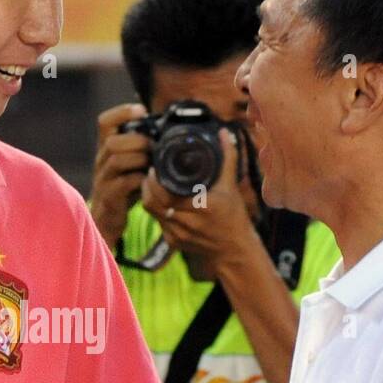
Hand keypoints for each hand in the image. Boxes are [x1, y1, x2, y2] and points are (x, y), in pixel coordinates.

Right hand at [90, 103, 151, 250]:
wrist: (108, 220)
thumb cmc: (124, 188)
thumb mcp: (130, 163)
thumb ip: (142, 146)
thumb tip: (168, 127)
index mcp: (106, 149)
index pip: (105, 122)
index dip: (122, 112)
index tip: (141, 110)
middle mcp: (101, 161)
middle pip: (112, 141)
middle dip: (137, 140)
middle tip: (154, 146)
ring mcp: (103, 180)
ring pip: (116, 160)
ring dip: (139, 158)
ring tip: (152, 163)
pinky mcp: (109, 198)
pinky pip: (122, 184)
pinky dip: (138, 180)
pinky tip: (148, 181)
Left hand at [140, 129, 257, 268]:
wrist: (234, 249)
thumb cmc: (234, 216)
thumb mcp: (231, 187)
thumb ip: (228, 158)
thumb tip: (224, 134)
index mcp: (202, 206)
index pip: (166, 192)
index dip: (155, 180)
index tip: (154, 167)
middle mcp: (188, 222)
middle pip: (153, 202)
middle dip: (148, 186)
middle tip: (150, 172)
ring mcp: (179, 234)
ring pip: (152, 212)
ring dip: (148, 197)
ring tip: (151, 183)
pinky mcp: (173, 242)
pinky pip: (157, 221)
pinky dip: (155, 209)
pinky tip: (158, 199)